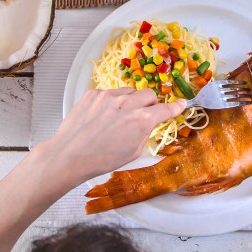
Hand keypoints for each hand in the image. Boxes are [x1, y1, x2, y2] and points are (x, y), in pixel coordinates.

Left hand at [37, 89, 185, 190]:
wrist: (70, 155)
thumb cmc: (102, 159)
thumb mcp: (132, 151)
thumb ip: (145, 132)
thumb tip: (149, 121)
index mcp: (141, 120)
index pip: (165, 109)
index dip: (175, 107)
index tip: (181, 103)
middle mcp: (127, 103)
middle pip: (149, 94)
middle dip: (150, 104)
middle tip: (142, 115)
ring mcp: (109, 96)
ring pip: (129, 92)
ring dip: (130, 101)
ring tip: (118, 117)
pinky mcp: (93, 93)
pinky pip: (110, 93)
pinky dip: (112, 102)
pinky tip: (103, 116)